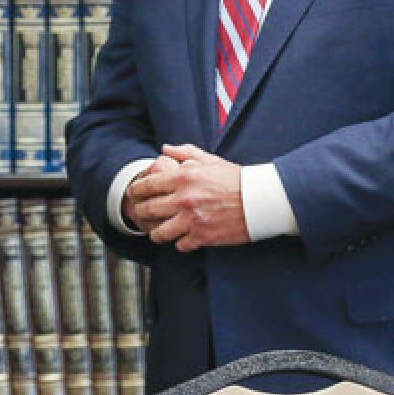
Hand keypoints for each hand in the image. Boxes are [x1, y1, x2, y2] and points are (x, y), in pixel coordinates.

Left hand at [126, 144, 248, 251]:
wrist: (260, 200)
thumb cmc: (236, 178)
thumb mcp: (210, 160)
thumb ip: (185, 153)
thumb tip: (164, 149)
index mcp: (183, 177)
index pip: (148, 184)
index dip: (136, 190)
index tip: (133, 193)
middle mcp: (184, 199)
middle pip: (149, 210)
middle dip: (141, 212)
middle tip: (140, 213)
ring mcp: (192, 220)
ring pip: (160, 233)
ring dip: (157, 233)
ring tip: (158, 232)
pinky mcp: (202, 237)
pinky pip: (180, 245)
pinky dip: (180, 243)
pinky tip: (183, 239)